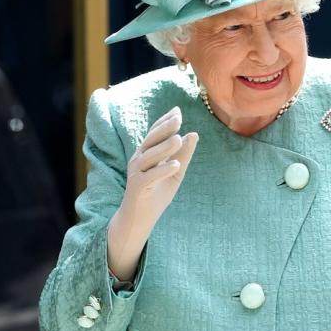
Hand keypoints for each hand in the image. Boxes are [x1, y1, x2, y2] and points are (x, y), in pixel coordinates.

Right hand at [107, 108, 198, 281]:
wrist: (139, 219)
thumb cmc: (155, 194)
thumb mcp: (174, 174)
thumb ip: (183, 156)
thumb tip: (194, 134)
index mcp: (146, 154)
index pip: (154, 133)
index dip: (164, 121)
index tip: (177, 111)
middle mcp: (138, 160)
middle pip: (150, 141)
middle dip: (164, 129)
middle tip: (178, 119)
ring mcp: (136, 173)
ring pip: (149, 157)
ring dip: (164, 148)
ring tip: (178, 140)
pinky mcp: (137, 187)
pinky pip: (150, 177)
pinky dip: (162, 170)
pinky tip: (175, 165)